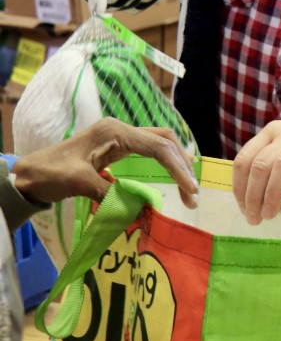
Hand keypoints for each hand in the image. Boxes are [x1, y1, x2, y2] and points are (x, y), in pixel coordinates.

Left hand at [12, 118, 197, 207]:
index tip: (190, 190)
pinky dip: (164, 162)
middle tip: (191, 193)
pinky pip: (148, 151)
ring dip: (175, 163)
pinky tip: (172, 175)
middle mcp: (121, 130)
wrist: (28, 175)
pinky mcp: (116, 147)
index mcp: (115, 132)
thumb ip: (112, 194)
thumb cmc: (50, 174)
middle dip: (182, 164)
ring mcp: (119, 137)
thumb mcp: (80, 183)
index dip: (178, 168)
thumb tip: (143, 211)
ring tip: (187, 187)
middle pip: (164, 140)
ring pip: (159, 143)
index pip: (158, 146)